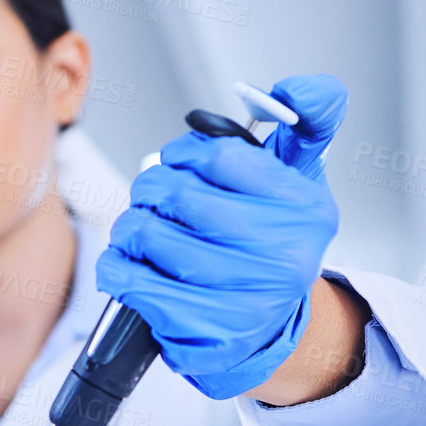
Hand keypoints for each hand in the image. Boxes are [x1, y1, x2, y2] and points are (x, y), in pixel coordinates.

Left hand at [96, 79, 345, 399]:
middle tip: (149, 195)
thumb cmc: (273, 242)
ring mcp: (246, 301)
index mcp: (304, 210)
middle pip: (180, 197)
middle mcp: (282, 257)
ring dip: (129, 226)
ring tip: (136, 229)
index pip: (223, 158)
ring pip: (151, 237)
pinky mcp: (207, 334)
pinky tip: (126, 263)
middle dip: (150, 189)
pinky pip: (136, 284)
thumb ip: (308, 121)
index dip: (184, 153)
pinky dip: (117, 267)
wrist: (271, 327)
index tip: (176, 160)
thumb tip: (297, 90)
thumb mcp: (301, 177)